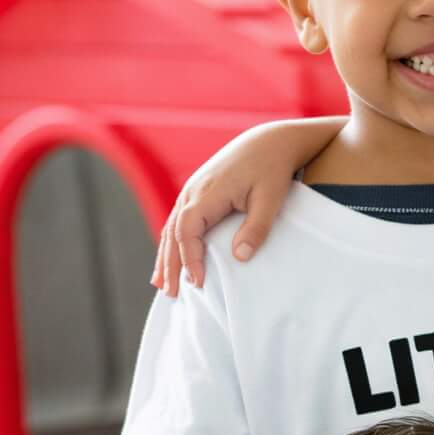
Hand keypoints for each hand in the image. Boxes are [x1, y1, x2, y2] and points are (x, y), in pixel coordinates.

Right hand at [152, 121, 335, 294]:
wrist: (270, 140)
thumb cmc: (272, 169)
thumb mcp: (270, 199)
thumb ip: (256, 228)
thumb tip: (239, 258)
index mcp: (208, 193)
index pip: (188, 232)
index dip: (190, 259)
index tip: (197, 284)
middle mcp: (193, 190)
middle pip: (173, 233)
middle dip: (170, 265)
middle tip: (170, 294)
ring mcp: (193, 189)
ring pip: (172, 227)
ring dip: (166, 256)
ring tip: (161, 284)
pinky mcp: (198, 191)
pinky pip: (179, 221)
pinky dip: (172, 242)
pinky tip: (171, 258)